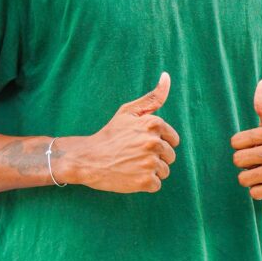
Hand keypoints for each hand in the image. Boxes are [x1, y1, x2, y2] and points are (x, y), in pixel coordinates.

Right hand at [65, 72, 179, 193]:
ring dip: (151, 171)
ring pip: (164, 171)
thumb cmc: (110, 134)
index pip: (173, 139)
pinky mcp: (145, 181)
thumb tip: (167, 76)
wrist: (87, 159)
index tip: (141, 143)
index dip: (159, 142)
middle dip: (156, 157)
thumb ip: (153, 97)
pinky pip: (156, 184)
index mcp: (154, 124)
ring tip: (132, 165)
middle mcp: (154, 142)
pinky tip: (131, 176)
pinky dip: (145, 183)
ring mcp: (150, 163)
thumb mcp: (129, 112)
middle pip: (170, 156)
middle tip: (134, 155)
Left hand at [230, 78, 261, 200]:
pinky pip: (254, 192)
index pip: (236, 141)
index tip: (251, 146)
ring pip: (244, 178)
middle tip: (256, 161)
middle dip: (243, 163)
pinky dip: (257, 190)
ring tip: (261, 172)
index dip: (239, 146)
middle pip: (238, 160)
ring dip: (249, 178)